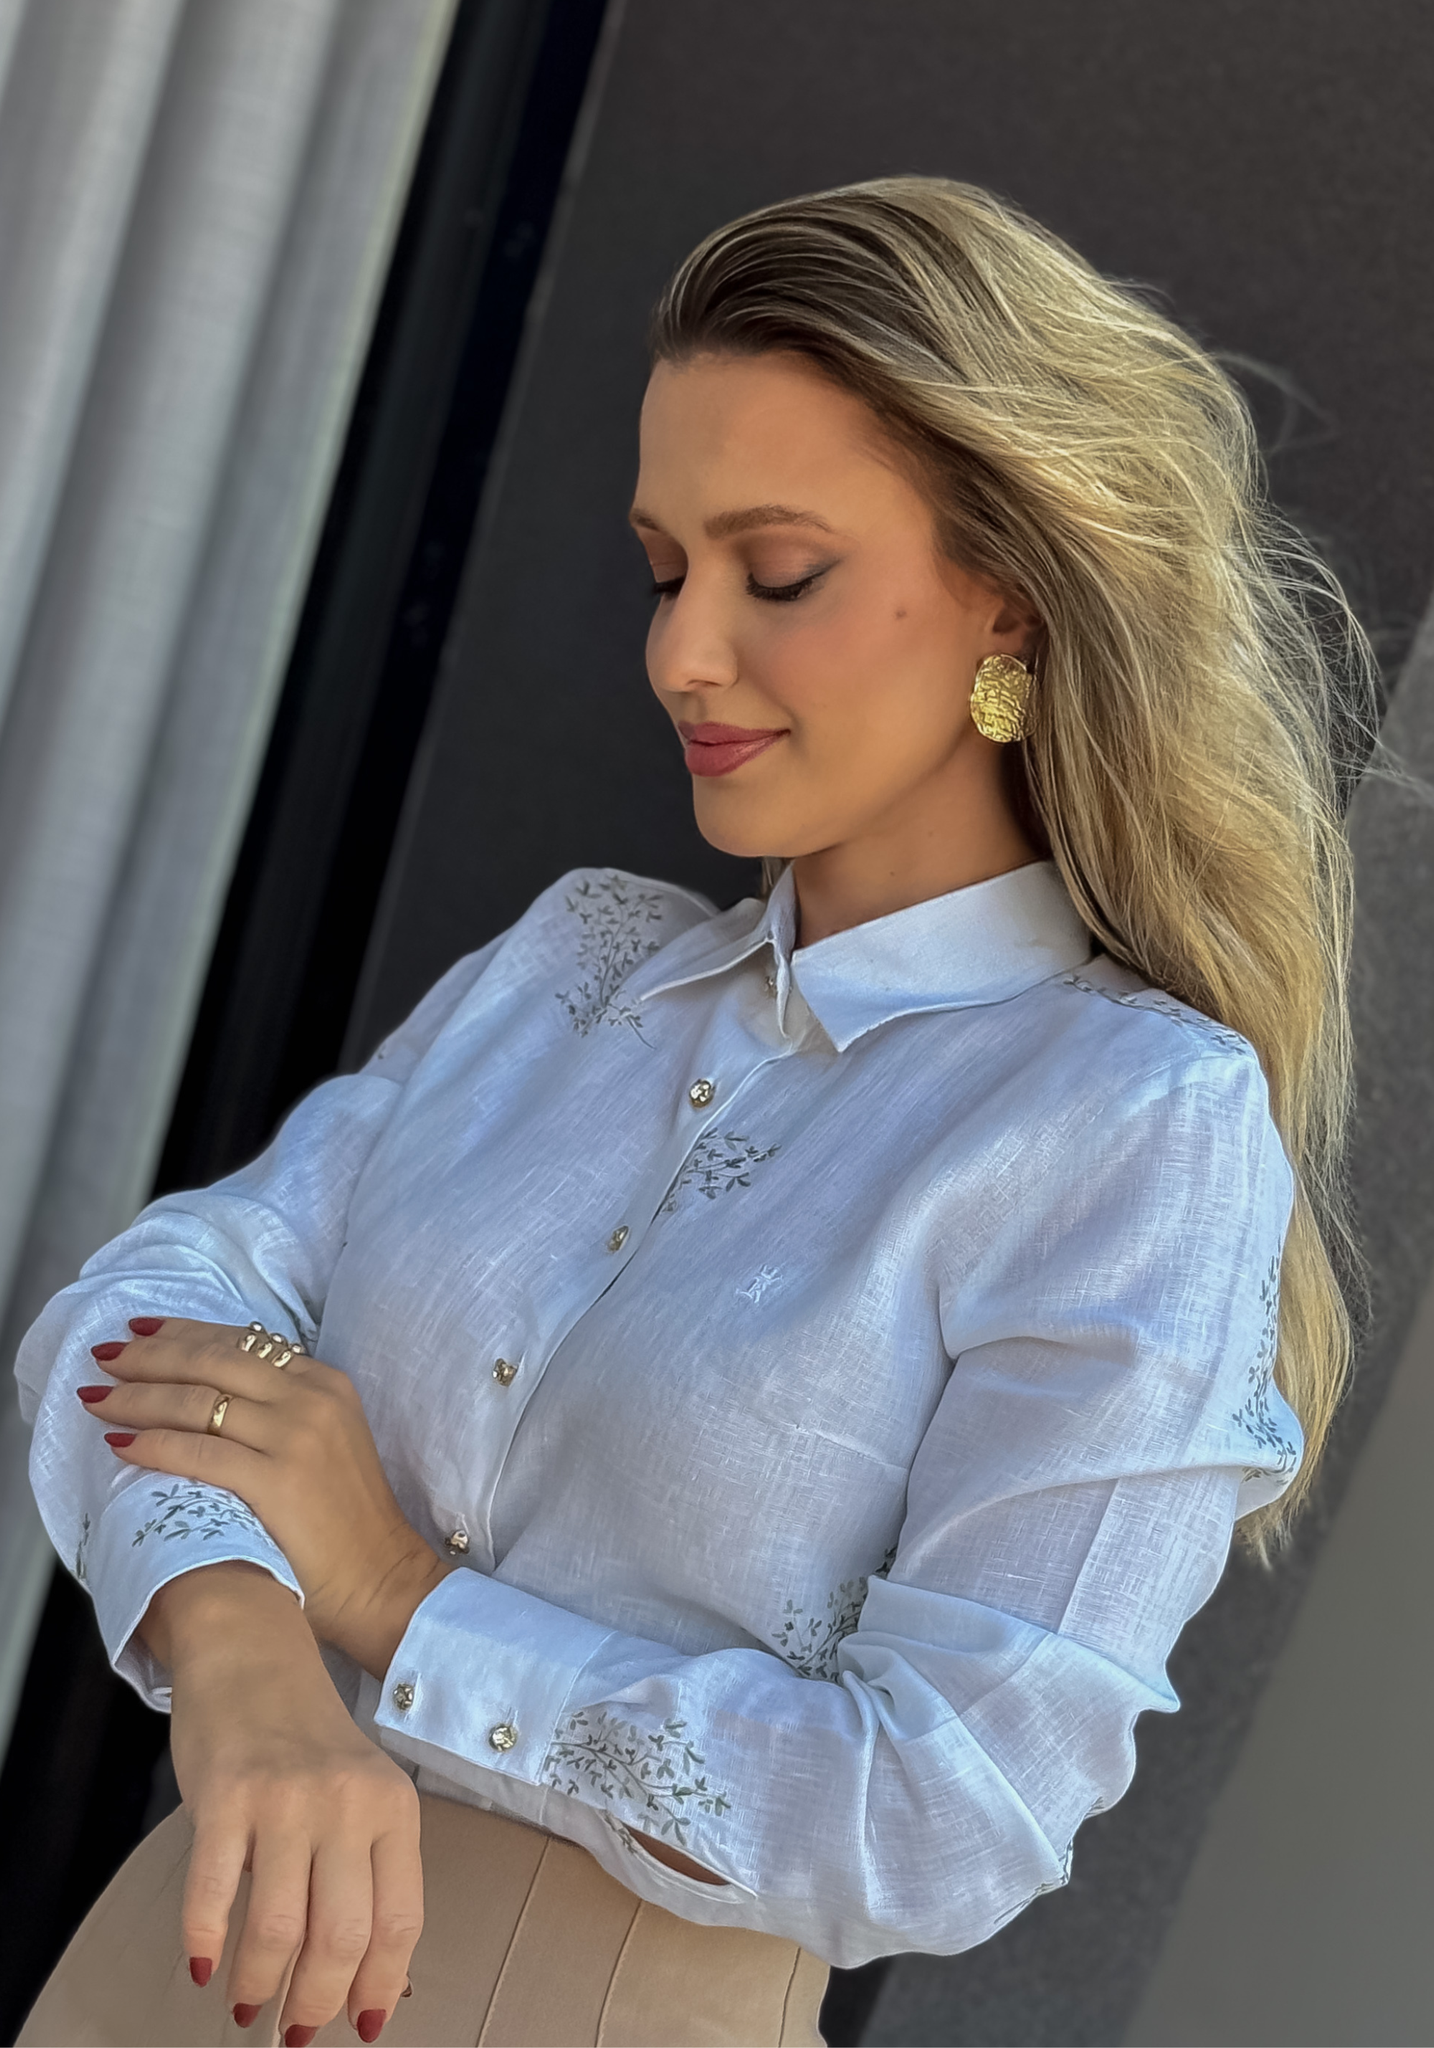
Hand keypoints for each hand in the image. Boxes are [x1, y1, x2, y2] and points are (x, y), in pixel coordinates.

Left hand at [83, 1317, 449, 1674]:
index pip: (241, 1340)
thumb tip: (209, 1388)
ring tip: (97, 1398)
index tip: (140, 1329)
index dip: (183, 1332)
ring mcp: (296, 1438)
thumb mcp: (326, 1438)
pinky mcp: (277, 1481)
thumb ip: (281, 1408)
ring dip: (138, 1397)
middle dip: (151, 1355)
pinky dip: (153, 1444)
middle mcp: (311, 1398)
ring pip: (198, 1401)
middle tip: (105, 1356)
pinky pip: (198, 1451)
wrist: (380, 1578)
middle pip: (213, 1361)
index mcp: (324, 1382)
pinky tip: (120, 1445)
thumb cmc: (345, 1519)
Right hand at [145, 1562, 420, 2041]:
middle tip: (295, 2030)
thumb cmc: (308, 1739)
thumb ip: (370, 1870)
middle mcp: (349, 1804)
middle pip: (342, 1936)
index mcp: (394, 1808)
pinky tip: (205, 1965)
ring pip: (280, 1927)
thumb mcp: (361, 1793)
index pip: (398, 1921)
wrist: (253, 1653)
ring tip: (248, 2003)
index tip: (361, 2026)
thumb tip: (373, 1981)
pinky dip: (207, 1942)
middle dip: (317, 2001)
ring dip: (261, 1982)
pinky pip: (216, 1892)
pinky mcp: (226, 1795)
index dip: (378, 1986)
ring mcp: (286, 1798)